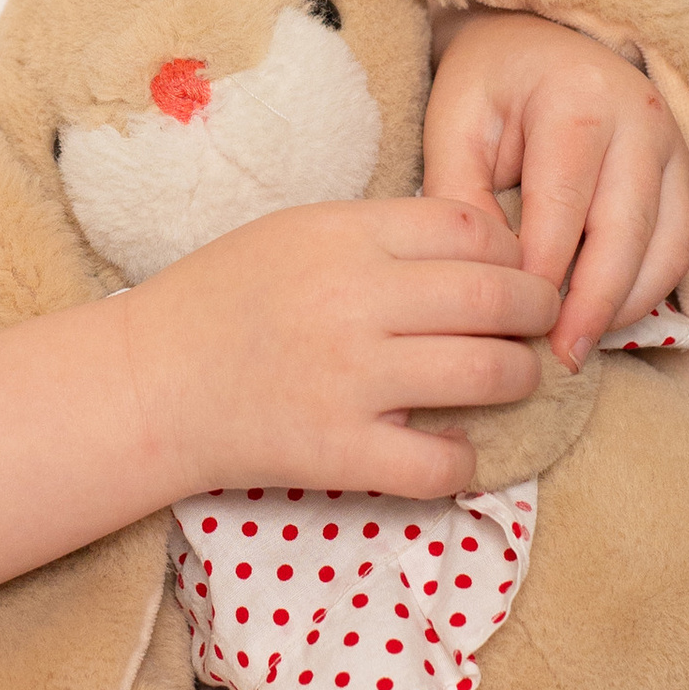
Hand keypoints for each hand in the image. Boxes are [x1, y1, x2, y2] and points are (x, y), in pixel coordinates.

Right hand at [122, 199, 558, 500]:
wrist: (148, 381)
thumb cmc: (222, 299)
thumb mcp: (296, 233)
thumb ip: (380, 234)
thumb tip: (478, 246)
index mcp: (344, 236)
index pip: (470, 227)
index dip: (510, 249)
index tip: (512, 270)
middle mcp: (355, 301)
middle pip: (495, 295)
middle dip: (537, 310)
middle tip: (540, 322)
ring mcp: (350, 379)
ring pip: (487, 374)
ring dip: (518, 378)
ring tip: (512, 379)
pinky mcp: (339, 451)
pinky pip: (440, 462)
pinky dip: (464, 459)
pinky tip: (454, 446)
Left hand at [422, 9, 688, 365]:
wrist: (536, 39)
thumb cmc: (488, 85)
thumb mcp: (455, 126)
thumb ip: (461, 199)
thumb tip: (489, 283)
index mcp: (578, 98)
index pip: (563, 210)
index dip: (539, 278)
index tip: (512, 329)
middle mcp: (642, 117)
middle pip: (625, 236)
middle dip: (591, 308)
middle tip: (558, 361)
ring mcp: (675, 145)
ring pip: (665, 251)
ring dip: (624, 308)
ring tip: (578, 347)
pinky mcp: (688, 172)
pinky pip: (681, 249)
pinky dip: (648, 293)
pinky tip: (604, 319)